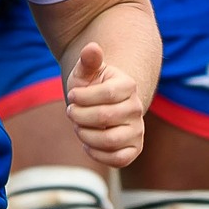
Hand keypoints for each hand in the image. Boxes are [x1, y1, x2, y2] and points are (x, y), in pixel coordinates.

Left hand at [65, 41, 144, 167]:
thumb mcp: (85, 72)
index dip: (82, 97)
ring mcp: (137, 130)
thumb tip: (92, 48)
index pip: (107, 94)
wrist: (102, 106)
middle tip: (71, 113)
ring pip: (110, 140)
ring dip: (86, 136)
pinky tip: (88, 144)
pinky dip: (98, 154)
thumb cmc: (90, 87)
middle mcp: (137, 108)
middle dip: (79, 116)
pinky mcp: (135, 148)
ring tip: (79, 128)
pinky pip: (118, 160)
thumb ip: (88, 60)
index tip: (72, 95)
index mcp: (128, 86)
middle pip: (104, 117)